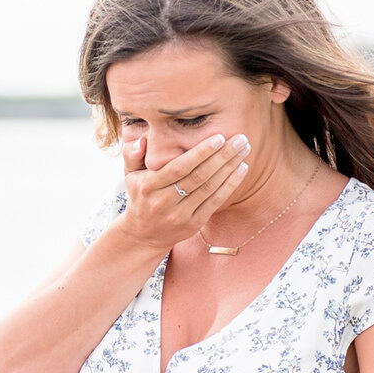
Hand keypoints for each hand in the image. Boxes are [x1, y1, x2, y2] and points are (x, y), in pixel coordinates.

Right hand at [116, 132, 251, 253]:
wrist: (143, 235)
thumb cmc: (140, 197)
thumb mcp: (129, 175)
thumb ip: (132, 154)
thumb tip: (141, 140)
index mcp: (150, 185)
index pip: (179, 167)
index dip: (200, 153)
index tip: (218, 137)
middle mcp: (164, 201)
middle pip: (198, 176)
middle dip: (222, 156)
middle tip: (240, 139)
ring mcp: (180, 214)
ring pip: (209, 188)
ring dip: (229, 168)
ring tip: (244, 149)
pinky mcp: (193, 224)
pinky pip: (214, 202)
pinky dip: (230, 185)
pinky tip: (241, 169)